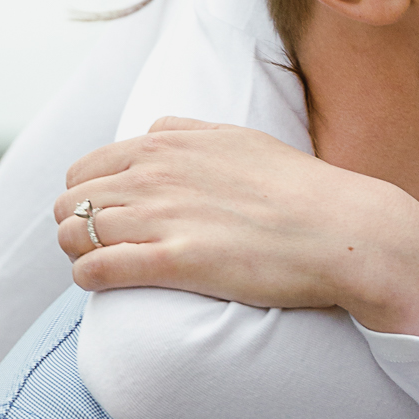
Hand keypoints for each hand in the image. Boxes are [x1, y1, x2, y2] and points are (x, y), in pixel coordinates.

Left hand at [53, 118, 418, 338]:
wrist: (345, 230)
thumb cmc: (301, 192)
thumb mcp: (240, 140)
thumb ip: (191, 134)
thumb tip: (159, 132)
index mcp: (170, 143)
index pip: (88, 169)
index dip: (88, 200)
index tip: (105, 223)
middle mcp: (157, 172)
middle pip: (73, 201)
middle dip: (76, 227)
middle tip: (99, 251)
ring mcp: (164, 215)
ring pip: (76, 233)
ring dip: (79, 254)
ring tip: (102, 269)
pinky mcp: (175, 260)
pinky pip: (98, 269)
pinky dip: (88, 278)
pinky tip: (102, 285)